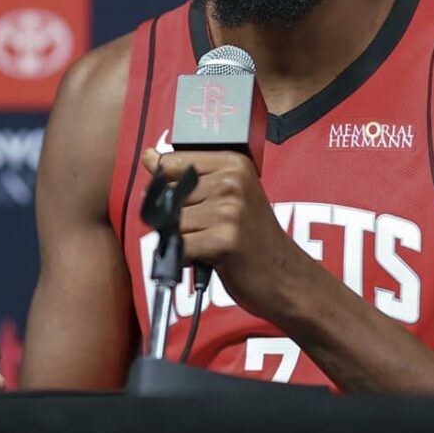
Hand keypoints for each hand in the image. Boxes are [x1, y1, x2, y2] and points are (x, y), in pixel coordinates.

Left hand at [140, 148, 305, 317]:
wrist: (285, 277)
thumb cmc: (253, 238)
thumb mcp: (228, 196)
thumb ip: (188, 176)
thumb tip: (148, 156)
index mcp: (233, 163)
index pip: (171, 161)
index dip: (167, 186)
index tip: (188, 203)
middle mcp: (232, 181)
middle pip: (168, 196)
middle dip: (177, 218)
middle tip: (208, 230)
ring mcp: (229, 210)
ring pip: (172, 223)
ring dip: (183, 240)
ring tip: (210, 244)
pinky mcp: (224, 240)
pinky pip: (180, 246)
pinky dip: (185, 258)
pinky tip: (208, 259)